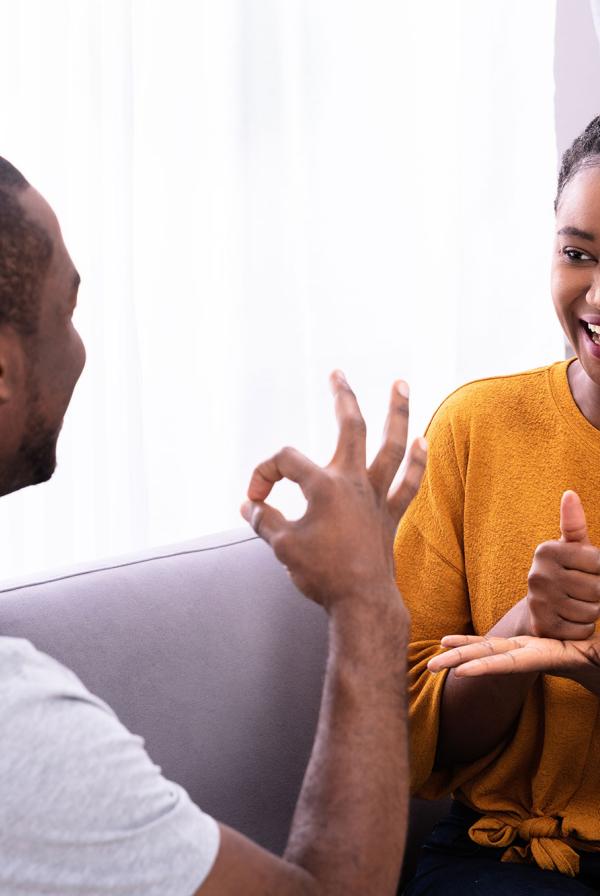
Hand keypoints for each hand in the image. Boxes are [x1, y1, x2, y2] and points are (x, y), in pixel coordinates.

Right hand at [240, 371, 426, 610]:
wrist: (361, 603)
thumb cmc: (321, 575)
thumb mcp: (281, 546)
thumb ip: (264, 521)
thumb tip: (249, 507)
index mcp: (322, 486)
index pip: (284, 461)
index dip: (263, 475)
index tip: (255, 502)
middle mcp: (352, 482)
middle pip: (350, 427)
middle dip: (342, 397)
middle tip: (338, 373)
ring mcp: (375, 497)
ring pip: (391, 446)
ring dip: (397, 413)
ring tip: (402, 383)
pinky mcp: (389, 515)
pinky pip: (407, 484)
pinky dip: (417, 462)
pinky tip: (424, 441)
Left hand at [427, 631, 599, 682]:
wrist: (599, 660)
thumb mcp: (598, 656)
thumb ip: (596, 656)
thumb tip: (596, 656)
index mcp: (545, 657)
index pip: (510, 664)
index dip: (486, 666)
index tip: (462, 672)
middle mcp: (529, 655)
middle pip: (487, 659)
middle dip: (457, 662)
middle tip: (430, 669)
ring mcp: (524, 649)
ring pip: (484, 651)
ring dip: (455, 654)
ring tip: (430, 663)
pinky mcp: (523, 642)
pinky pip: (491, 643)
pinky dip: (468, 642)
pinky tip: (446, 642)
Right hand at [525, 490, 599, 639]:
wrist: (538, 610)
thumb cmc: (564, 573)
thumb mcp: (570, 548)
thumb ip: (574, 524)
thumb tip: (569, 493)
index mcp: (546, 551)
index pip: (599, 562)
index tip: (587, 572)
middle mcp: (537, 574)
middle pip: (597, 589)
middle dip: (598, 594)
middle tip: (582, 592)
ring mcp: (538, 602)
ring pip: (592, 611)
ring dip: (592, 612)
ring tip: (576, 605)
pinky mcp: (542, 627)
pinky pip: (582, 630)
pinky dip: (583, 629)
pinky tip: (570, 620)